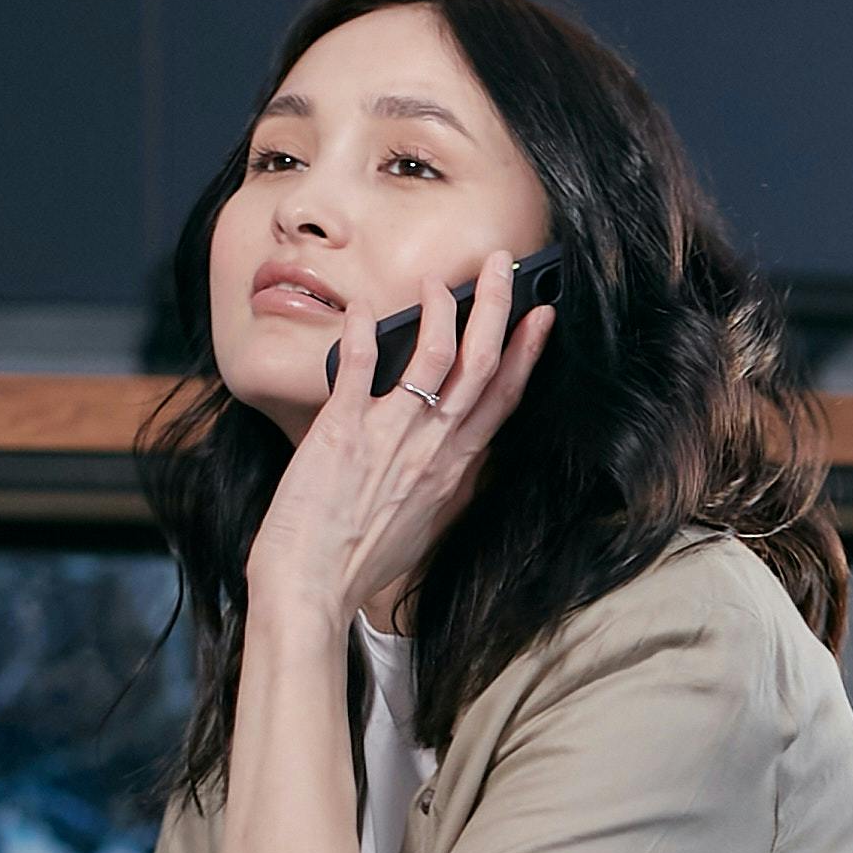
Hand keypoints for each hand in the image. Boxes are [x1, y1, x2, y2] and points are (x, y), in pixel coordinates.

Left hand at [242, 248, 556, 632]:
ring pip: (434, 357)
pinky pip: (360, 368)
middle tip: (501, 265)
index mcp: (454, 468)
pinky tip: (364, 308)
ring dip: (440, 310)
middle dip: (496, 308)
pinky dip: (364, 332)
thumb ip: (439, 478)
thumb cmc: (360, 562)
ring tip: (438, 279)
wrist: (312, 587)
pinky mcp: (342, 432)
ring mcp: (390, 436)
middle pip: (480, 365)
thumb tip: (449, 449)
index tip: (540, 315)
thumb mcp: (423, 520)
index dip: (525, 351)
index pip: (503, 398)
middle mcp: (432, 447)